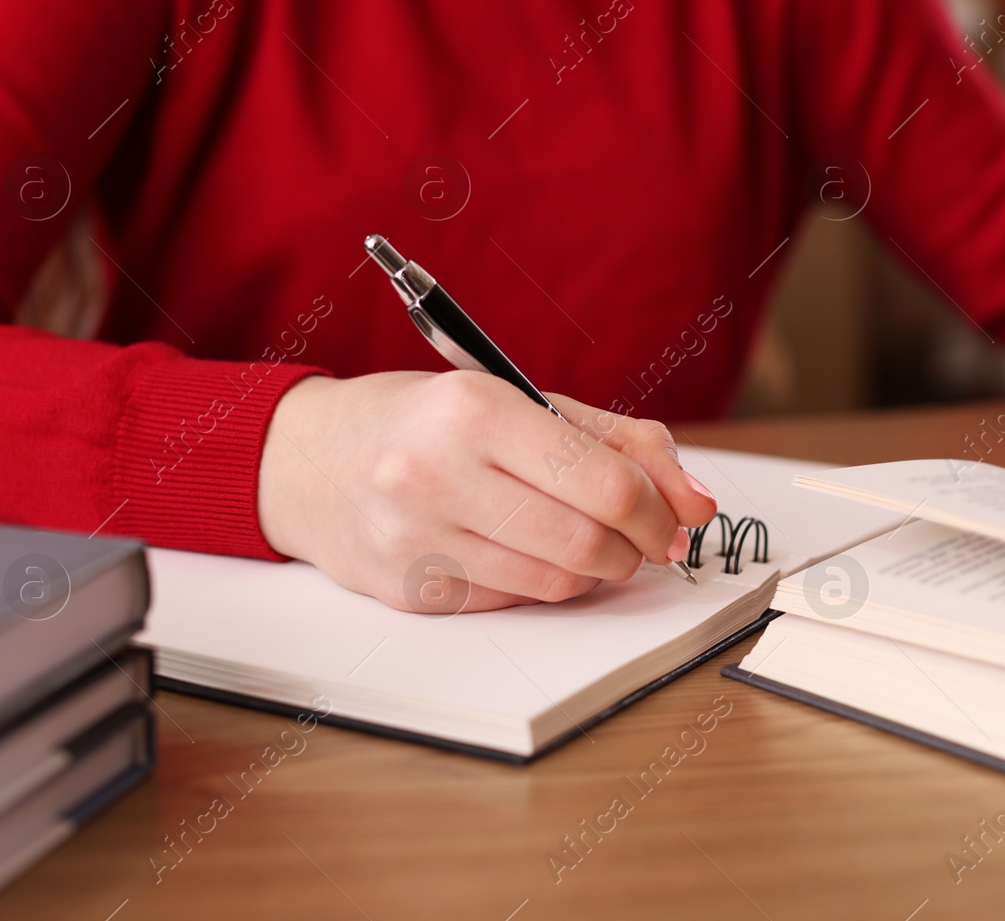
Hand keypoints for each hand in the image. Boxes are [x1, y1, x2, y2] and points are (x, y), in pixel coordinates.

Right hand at [256, 370, 717, 611]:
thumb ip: (619, 443)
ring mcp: (417, 539)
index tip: (671, 519)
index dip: (656, 511)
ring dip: (593, 572)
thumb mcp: (521, 400)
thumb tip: (696, 503)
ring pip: (555, 584)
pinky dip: (541, 585)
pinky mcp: (409, 591)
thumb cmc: (427, 421)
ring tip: (586, 542)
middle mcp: (437, 475)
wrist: (307, 460)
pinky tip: (527, 552)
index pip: (602, 483)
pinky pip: (513, 603)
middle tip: (640, 540)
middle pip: (586, 542)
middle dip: (633, 548)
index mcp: (474, 410)